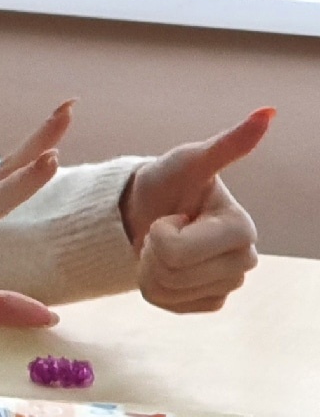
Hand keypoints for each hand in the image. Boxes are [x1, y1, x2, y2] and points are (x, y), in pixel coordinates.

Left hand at [121, 108, 270, 311]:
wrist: (149, 209)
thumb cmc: (169, 181)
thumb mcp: (188, 161)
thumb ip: (227, 144)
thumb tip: (268, 112)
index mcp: (242, 228)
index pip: (176, 251)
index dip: (158, 232)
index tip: (172, 215)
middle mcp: (244, 259)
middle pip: (171, 275)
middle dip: (152, 251)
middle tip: (162, 229)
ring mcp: (228, 283)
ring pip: (168, 292)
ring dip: (150, 268)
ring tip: (161, 245)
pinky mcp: (211, 301)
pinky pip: (169, 305)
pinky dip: (155, 288)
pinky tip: (165, 265)